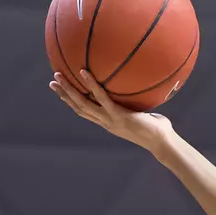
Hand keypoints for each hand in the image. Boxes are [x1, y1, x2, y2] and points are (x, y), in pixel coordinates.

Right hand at [49, 70, 175, 153]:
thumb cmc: (158, 129)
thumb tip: (141, 87)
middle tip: (52, 82)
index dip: (72, 102)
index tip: (62, 92)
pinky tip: (84, 72)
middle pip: (78, 107)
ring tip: (58, 75)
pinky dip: (91, 85)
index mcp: (108, 122)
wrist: (163, 142)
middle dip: (64, 95)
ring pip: (83, 104)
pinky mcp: (118, 116)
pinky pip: (101, 98)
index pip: (86, 112)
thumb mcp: (144, 114)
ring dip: (69, 90)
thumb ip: (137, 104)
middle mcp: (106, 122)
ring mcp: (110, 120)